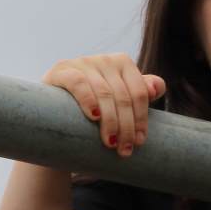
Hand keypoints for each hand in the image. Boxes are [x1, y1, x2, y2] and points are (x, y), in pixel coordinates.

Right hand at [43, 54, 165, 157]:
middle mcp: (105, 59)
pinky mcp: (62, 70)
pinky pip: (79, 83)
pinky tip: (94, 117)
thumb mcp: (118, 101)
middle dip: (126, 126)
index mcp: (123, 62)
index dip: (141, 118)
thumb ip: (139, 92)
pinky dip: (89, 100)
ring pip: (105, 94)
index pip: (139, 92)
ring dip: (110, 122)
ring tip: (111, 144)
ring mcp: (83, 62)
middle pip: (123, 96)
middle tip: (125, 150)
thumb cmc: (93, 107)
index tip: (139, 142)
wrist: (54, 110)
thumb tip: (156, 88)